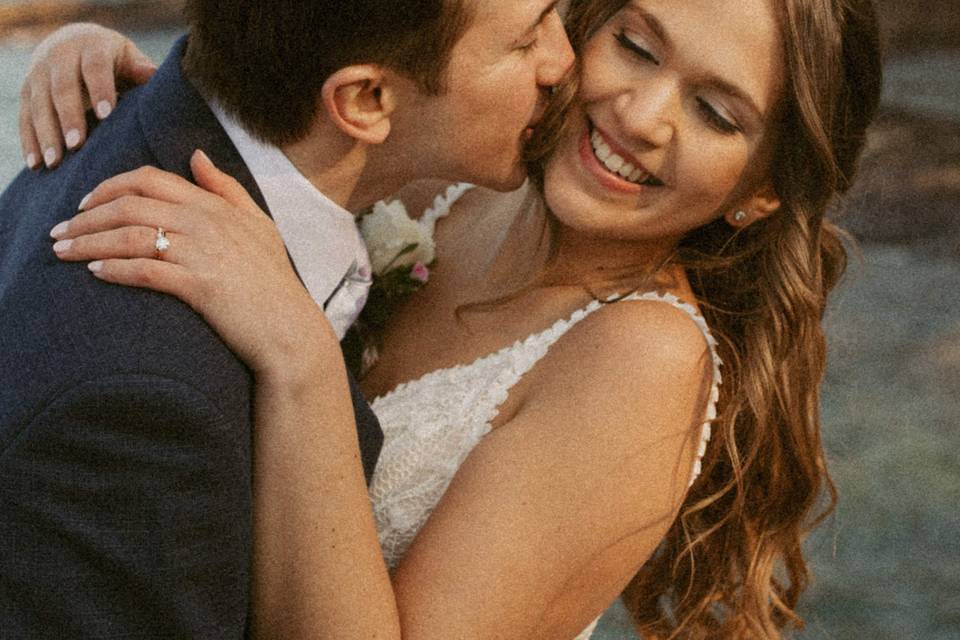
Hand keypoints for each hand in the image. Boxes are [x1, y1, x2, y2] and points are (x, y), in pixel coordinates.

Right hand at [20, 23, 156, 169]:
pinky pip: (25, 117)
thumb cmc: (112, 59)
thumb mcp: (128, 57)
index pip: (95, 67)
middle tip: (77, 144)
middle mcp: (60, 56)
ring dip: (46, 135)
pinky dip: (29, 141)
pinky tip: (35, 164)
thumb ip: (140, 69)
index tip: (106, 115)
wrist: (72, 41)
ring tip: (55, 162)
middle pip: (62, 87)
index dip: (100, 89)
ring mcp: (39, 73)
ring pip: (39, 104)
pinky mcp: (27, 91)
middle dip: (69, 116)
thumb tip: (153, 76)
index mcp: (92, 46)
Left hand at [50, 151, 338, 376]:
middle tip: (61, 231)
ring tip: (64, 252)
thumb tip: (197, 156)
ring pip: (131, 235)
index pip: (150, 180)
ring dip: (89, 242)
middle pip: (131, 204)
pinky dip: (115, 269)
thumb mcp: (259, 225)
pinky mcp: (199, 285)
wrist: (288, 329)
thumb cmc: (274, 282)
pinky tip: (95, 273)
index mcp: (216, 206)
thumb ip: (227, 189)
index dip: (110, 186)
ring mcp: (203, 253)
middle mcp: (206, 222)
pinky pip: (146, 270)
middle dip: (87, 216)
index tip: (85, 203)